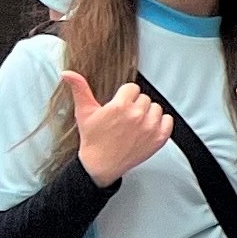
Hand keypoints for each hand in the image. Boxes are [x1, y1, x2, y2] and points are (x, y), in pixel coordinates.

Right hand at [64, 71, 173, 187]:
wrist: (101, 164)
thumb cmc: (93, 139)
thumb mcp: (84, 112)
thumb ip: (79, 89)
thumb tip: (68, 73)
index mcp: (120, 106)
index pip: (132, 88)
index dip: (125, 96)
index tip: (120, 104)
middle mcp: (137, 115)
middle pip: (144, 97)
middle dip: (135, 104)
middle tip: (125, 116)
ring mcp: (150, 127)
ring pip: (156, 108)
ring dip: (148, 113)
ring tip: (135, 123)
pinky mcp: (159, 138)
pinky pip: (168, 120)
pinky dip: (161, 123)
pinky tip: (148, 127)